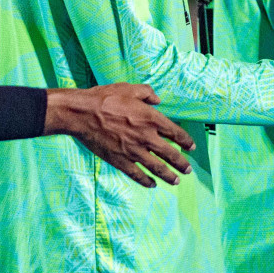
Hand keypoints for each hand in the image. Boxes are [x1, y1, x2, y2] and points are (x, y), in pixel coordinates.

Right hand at [46, 84, 194, 187]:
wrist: (82, 114)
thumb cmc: (105, 98)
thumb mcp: (130, 88)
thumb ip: (147, 93)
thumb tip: (157, 99)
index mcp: (152, 119)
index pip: (176, 133)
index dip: (186, 141)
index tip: (191, 147)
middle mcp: (146, 137)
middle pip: (170, 154)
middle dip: (181, 163)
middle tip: (188, 170)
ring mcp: (133, 151)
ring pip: (156, 167)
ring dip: (168, 175)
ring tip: (176, 181)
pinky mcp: (119, 160)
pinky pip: (136, 174)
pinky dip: (145, 180)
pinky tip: (152, 185)